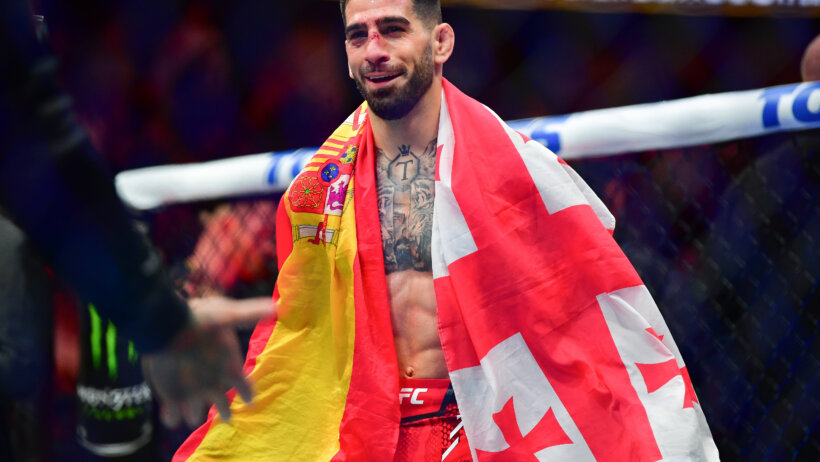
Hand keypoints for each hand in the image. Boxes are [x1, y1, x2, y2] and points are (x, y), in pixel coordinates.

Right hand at [142, 296, 273, 427]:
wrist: (168, 328)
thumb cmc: (201, 319)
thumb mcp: (229, 313)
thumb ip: (250, 314)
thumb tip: (275, 307)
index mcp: (231, 369)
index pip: (246, 389)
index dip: (248, 394)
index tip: (250, 400)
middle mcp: (214, 386)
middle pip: (223, 408)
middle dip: (224, 412)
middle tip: (226, 416)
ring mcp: (192, 394)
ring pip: (196, 415)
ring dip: (195, 414)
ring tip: (194, 416)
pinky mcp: (171, 397)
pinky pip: (173, 416)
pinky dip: (172, 417)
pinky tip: (171, 416)